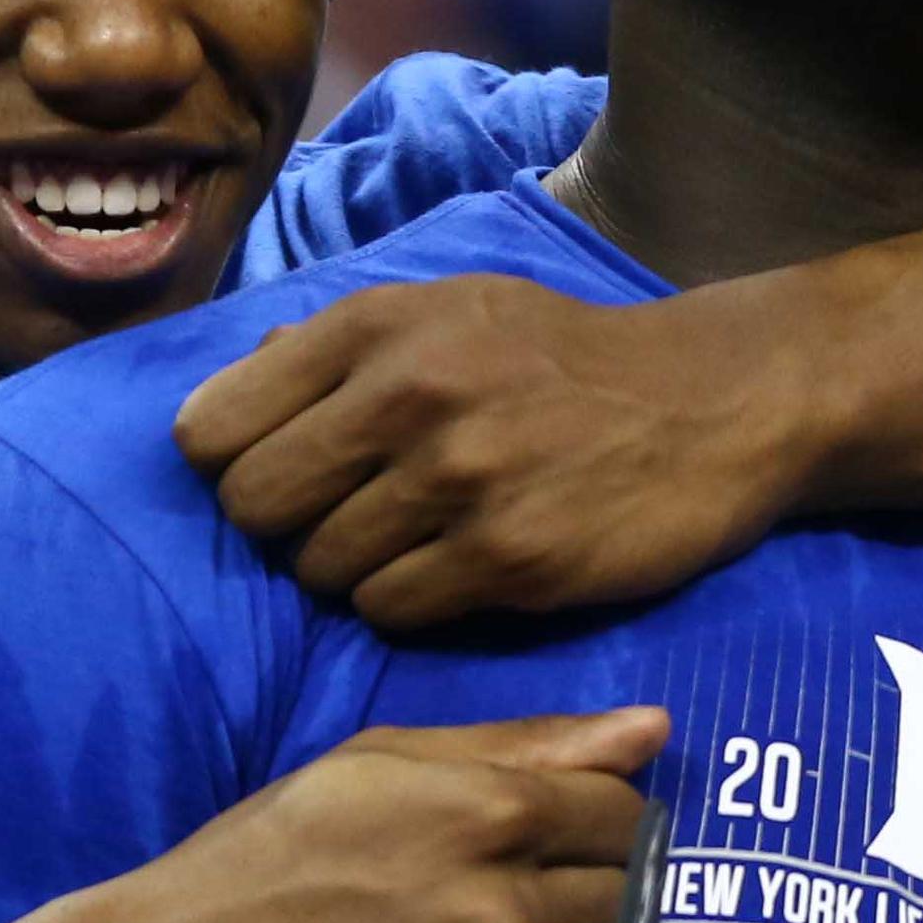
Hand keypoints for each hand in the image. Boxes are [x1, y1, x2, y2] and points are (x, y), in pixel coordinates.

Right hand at [97, 707, 669, 922]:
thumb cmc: (275, 848)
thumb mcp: (381, 760)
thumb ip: (523, 742)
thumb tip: (651, 727)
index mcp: (489, 808)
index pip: (621, 808)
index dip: (608, 807)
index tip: (576, 815)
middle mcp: (508, 899)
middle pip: (628, 883)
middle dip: (608, 872)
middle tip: (556, 871)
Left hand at [175, 275, 816, 629]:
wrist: (712, 401)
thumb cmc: (562, 359)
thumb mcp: (450, 311)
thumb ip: (339, 347)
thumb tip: (235, 386)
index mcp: (374, 326)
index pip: (210, 428)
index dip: (234, 462)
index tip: (284, 469)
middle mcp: (406, 394)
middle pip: (254, 508)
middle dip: (287, 524)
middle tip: (346, 515)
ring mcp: (458, 480)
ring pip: (320, 569)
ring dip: (355, 568)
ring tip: (416, 539)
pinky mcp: (509, 557)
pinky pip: (390, 611)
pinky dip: (410, 601)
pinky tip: (459, 568)